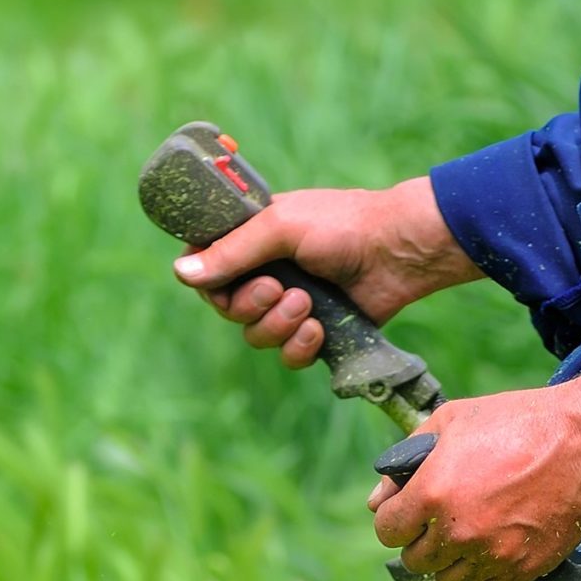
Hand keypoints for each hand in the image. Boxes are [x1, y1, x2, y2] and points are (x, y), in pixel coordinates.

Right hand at [172, 175, 481, 368]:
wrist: (400, 251)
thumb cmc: (342, 225)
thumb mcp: (280, 226)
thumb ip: (232, 252)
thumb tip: (180, 274)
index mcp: (251, 239)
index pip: (206, 269)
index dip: (209, 282)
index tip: (222, 282)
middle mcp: (266, 272)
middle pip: (226, 308)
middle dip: (249, 305)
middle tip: (278, 288)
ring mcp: (291, 304)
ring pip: (255, 335)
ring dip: (276, 325)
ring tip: (307, 304)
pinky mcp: (317, 331)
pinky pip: (288, 355)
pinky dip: (299, 348)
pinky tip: (319, 330)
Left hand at [367, 385, 580, 580]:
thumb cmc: (520, 422)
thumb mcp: (454, 419)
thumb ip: (408, 456)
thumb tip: (380, 497)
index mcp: (433, 492)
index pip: (387, 530)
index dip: (396, 518)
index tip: (410, 512)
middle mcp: (457, 530)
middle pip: (415, 560)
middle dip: (423, 540)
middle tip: (445, 519)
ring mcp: (491, 555)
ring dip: (453, 562)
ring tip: (472, 534)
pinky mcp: (522, 570)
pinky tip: (493, 553)